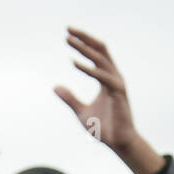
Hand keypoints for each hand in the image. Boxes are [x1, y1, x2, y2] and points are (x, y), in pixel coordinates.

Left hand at [54, 27, 163, 173]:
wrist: (118, 143)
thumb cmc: (104, 128)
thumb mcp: (81, 112)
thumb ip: (70, 99)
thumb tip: (55, 87)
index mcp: (106, 79)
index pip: (96, 54)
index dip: (83, 43)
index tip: (68, 35)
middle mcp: (113, 77)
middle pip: (100, 50)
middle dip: (84, 38)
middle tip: (67, 29)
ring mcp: (117, 84)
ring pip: (101, 59)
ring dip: (84, 49)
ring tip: (69, 41)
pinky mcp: (118, 93)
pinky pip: (102, 77)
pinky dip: (88, 69)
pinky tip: (74, 62)